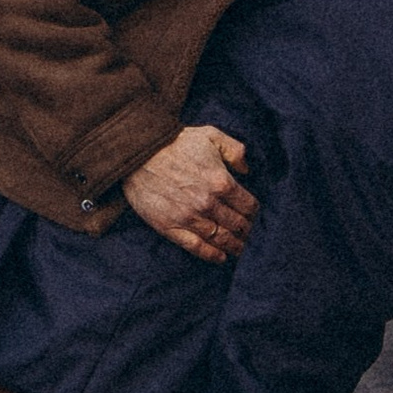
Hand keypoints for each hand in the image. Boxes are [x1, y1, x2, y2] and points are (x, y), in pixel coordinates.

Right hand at [122, 124, 254, 261]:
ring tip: (240, 249)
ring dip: (234, 246)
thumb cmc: (175, 142)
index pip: (249, 206)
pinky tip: (221, 257)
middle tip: (249, 234)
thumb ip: (235, 150)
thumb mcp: (211, 135)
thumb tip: (246, 170)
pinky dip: (212, 255)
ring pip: (221, 239)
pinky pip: (197, 247)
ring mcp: (190, 218)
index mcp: (221, 182)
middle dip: (247, 230)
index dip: (254, 212)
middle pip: (238, 225)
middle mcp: (208, 203)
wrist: (138, 152)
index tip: (253, 215)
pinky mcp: (171, 227)